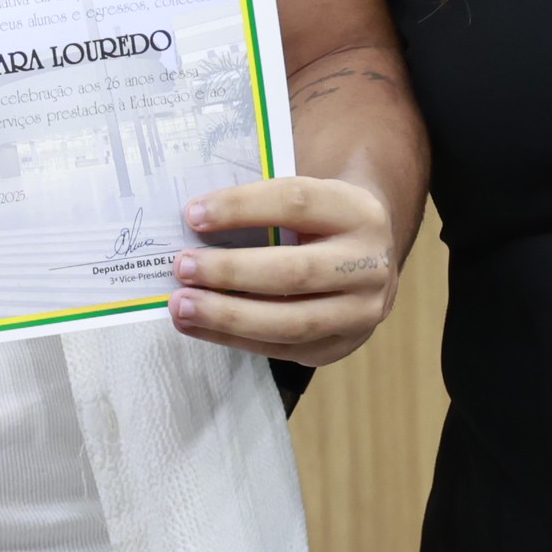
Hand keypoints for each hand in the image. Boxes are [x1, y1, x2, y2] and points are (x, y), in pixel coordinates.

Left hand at [167, 174, 403, 365]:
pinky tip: (199, 326)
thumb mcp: (309, 201)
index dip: (241, 208)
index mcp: (358, 212)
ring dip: (228, 316)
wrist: (368, 258)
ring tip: (182, 307)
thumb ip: (261, 207)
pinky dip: (234, 339)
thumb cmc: (318, 222)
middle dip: (231, 271)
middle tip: (183, 267)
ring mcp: (361, 311)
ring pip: (291, 322)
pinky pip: (283, 349)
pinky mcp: (342, 346)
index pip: (296, 204)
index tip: (193, 215)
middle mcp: (370, 264)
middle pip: (295, 271)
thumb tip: (193, 223)